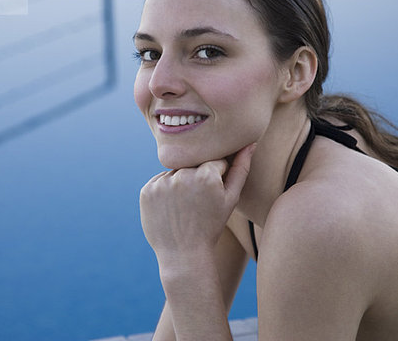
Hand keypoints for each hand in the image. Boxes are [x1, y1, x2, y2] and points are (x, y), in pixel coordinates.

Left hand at [139, 143, 255, 259]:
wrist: (183, 254)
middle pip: (193, 164)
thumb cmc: (211, 227)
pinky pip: (159, 181)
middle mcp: (182, 175)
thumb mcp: (231, 199)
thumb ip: (241, 169)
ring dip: (180, 182)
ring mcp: (161, 183)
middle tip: (197, 202)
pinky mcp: (147, 190)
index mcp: (206, 175)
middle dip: (197, 177)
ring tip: (185, 206)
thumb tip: (250, 143)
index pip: (214, 161)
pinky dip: (165, 190)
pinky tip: (172, 208)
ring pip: (175, 172)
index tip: (213, 194)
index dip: (216, 177)